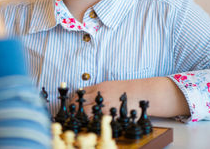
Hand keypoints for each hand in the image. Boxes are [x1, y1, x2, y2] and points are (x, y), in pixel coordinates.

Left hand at [75, 77, 189, 117]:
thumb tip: (85, 94)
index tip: (69, 103)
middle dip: (72, 109)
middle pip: (80, 103)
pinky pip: (96, 120)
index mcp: (100, 87)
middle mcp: (101, 96)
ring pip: (85, 112)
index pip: (80, 92)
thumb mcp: (110, 85)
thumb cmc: (126, 89)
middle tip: (68, 114)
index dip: (73, 99)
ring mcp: (105, 106)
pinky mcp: (111, 114)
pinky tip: (87, 124)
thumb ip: (98, 90)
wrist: (142, 93)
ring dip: (79, 116)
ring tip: (74, 120)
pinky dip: (90, 122)